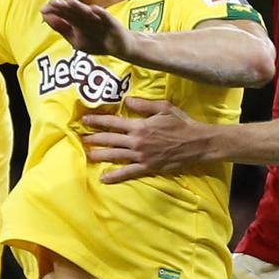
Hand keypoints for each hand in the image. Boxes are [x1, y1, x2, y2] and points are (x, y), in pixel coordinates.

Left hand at [41, 0, 132, 56]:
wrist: (120, 46)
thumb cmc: (96, 40)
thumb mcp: (75, 37)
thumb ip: (60, 27)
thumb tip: (44, 15)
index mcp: (78, 20)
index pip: (64, 14)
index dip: (55, 11)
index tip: (44, 8)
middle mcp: (88, 17)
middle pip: (74, 12)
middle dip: (64, 8)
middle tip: (54, 2)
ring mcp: (100, 20)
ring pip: (88, 14)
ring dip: (80, 7)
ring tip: (70, 1)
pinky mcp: (112, 23)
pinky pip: (106, 18)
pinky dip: (101, 13)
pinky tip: (95, 8)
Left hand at [81, 97, 212, 182]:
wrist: (197, 143)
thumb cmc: (181, 123)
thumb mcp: (164, 107)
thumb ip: (144, 104)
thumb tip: (127, 100)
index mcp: (140, 125)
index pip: (113, 122)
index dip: (97, 121)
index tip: (85, 121)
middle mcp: (137, 141)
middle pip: (110, 139)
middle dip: (94, 138)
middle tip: (80, 138)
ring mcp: (141, 156)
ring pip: (115, 156)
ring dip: (100, 155)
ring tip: (87, 155)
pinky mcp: (148, 167)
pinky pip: (128, 172)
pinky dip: (115, 176)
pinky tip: (104, 178)